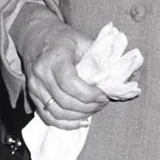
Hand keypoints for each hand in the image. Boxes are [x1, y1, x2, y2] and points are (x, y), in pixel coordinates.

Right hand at [18, 13, 115, 130]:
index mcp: (55, 58)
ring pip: (57, 112)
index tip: (103, 95)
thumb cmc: (62, 38)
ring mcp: (35, 86)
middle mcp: (41, 74)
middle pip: (65, 101)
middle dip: (88, 107)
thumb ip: (102, 57)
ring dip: (79, 116)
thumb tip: (127, 74)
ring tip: (93, 109)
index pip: (70, 83)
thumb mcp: (83, 40)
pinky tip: (81, 122)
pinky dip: (65, 124)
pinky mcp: (32, 95)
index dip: (89, 94)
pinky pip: (47, 116)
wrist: (35, 36)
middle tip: (102, 102)